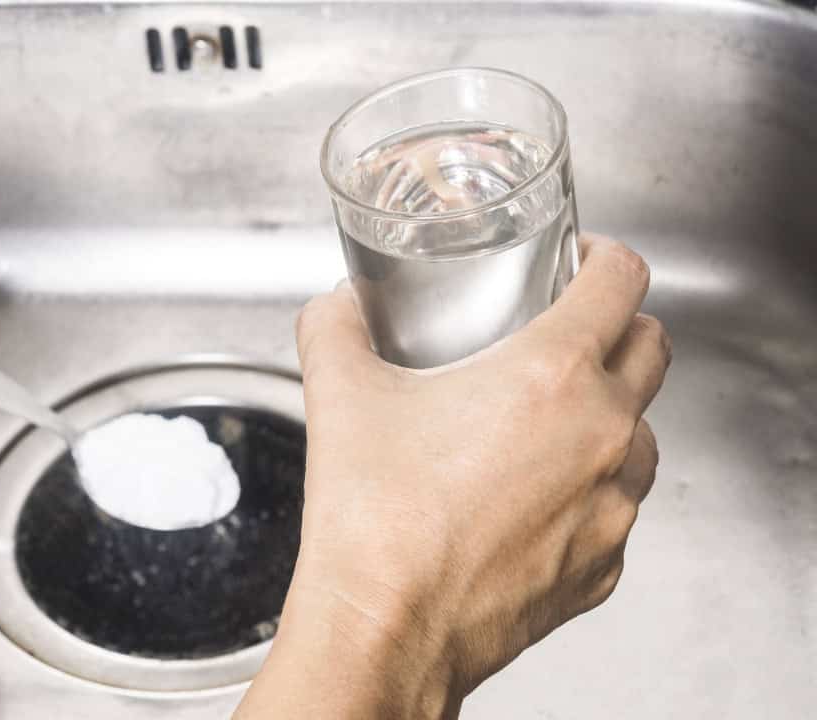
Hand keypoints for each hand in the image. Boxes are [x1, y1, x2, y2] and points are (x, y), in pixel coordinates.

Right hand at [235, 234, 670, 717]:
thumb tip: (337, 309)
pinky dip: (587, 491)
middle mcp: (603, 435)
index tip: (584, 262)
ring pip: (643, 433)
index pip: (621, 282)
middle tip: (565, 334)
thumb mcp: (339, 395)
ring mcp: (612, 505)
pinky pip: (615, 508)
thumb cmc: (375, 522)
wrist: (385, 627)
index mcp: (552, 376)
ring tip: (544, 425)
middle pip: (652, 349)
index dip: (605, 257)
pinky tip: (527, 499)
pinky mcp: (603, 564)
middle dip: (617, 328)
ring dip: (608, 415)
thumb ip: (335, 329)